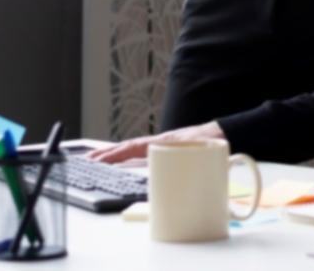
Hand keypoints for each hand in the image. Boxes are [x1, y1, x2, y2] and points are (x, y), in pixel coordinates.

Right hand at [86, 121, 225, 163]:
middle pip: (128, 147)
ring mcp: (162, 144)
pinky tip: (123, 162)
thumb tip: (165, 182)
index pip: (133, 148)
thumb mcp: (198, 155)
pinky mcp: (167, 148)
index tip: (95, 161)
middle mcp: (159, 142)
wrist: (227, 132)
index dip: (114, 155)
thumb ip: (183, 168)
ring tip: (97, 161)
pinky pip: (143, 151)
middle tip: (86, 161)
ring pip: (134, 149)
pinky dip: (128, 155)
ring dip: (115, 155)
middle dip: (106, 155)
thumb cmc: (213, 142)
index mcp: (164, 142)